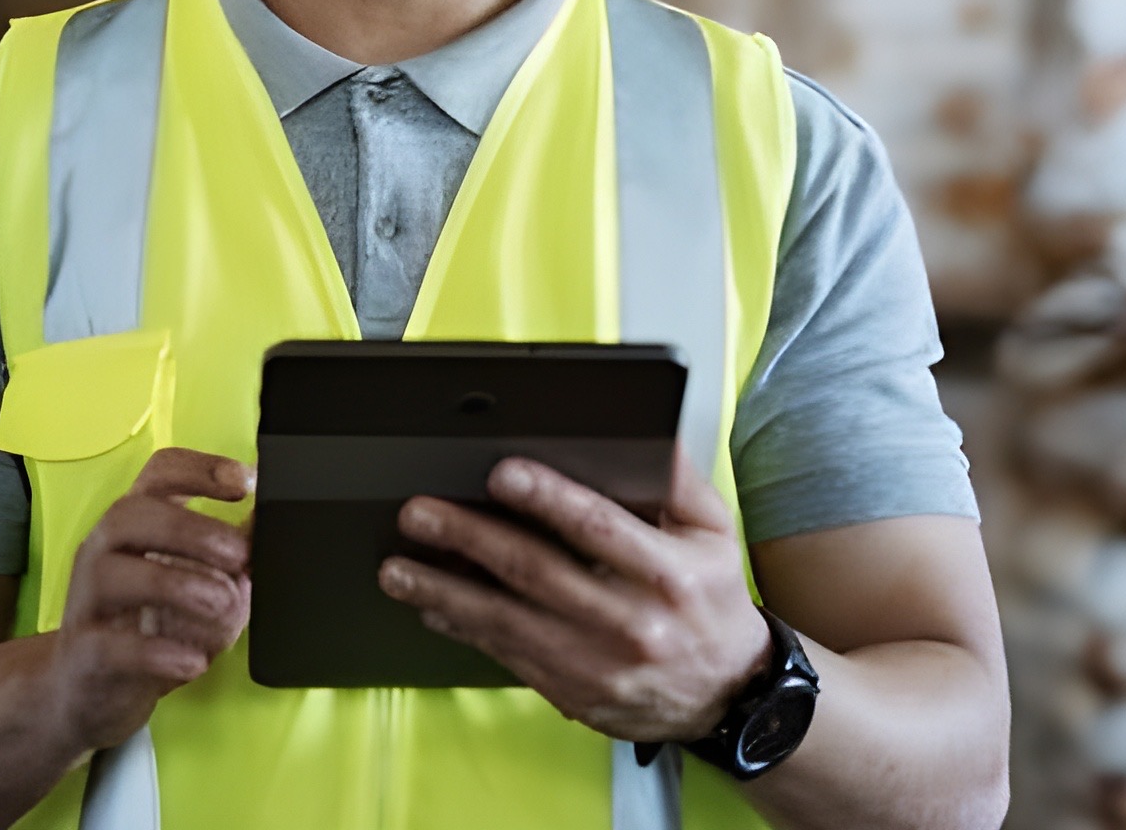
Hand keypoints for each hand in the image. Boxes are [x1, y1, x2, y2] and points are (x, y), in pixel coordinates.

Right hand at [49, 448, 253, 751]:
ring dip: (176, 584)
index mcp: (138, 524)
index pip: (158, 473)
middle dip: (192, 529)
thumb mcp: (203, 582)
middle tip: (240, 555)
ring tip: (222, 603)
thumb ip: (233, 553)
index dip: (200, 469)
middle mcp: (103, 552)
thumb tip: (270, 521)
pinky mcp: (83, 655)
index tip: (245, 483)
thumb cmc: (155, 625)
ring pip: (112, 573)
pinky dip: (156, 652)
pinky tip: (193, 661)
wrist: (94, 691)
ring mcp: (87, 602)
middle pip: (131, 514)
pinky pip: (110, 646)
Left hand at [379, 448, 772, 743]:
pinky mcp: (572, 691)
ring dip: (445, 592)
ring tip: (399, 568)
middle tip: (420, 513)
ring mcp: (596, 663)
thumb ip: (679, 479)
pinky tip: (430, 607)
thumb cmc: (712, 599)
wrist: (727, 693)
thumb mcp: (714, 531)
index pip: (598, 528)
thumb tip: (646, 433)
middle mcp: (630, 621)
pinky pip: (505, 655)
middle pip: (536, 573)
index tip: (500, 474)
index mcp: (668, 572)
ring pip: (507, 621)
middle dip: (469, 539)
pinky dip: (463, 628)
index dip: (546, 498)